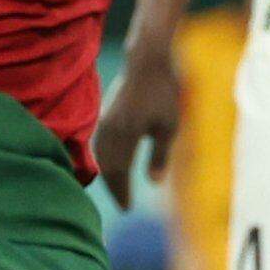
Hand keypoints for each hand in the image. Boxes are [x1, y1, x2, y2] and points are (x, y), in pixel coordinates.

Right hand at [97, 52, 181, 206]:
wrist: (148, 60)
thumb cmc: (164, 92)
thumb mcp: (168, 126)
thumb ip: (160, 155)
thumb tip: (154, 183)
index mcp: (125, 135)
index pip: (119, 172)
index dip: (122, 192)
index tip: (127, 209)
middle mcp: (110, 129)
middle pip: (107, 167)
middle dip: (114, 187)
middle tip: (124, 204)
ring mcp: (105, 120)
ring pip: (101, 155)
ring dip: (108, 173)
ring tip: (118, 188)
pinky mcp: (107, 113)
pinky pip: (100, 143)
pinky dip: (105, 158)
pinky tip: (111, 164)